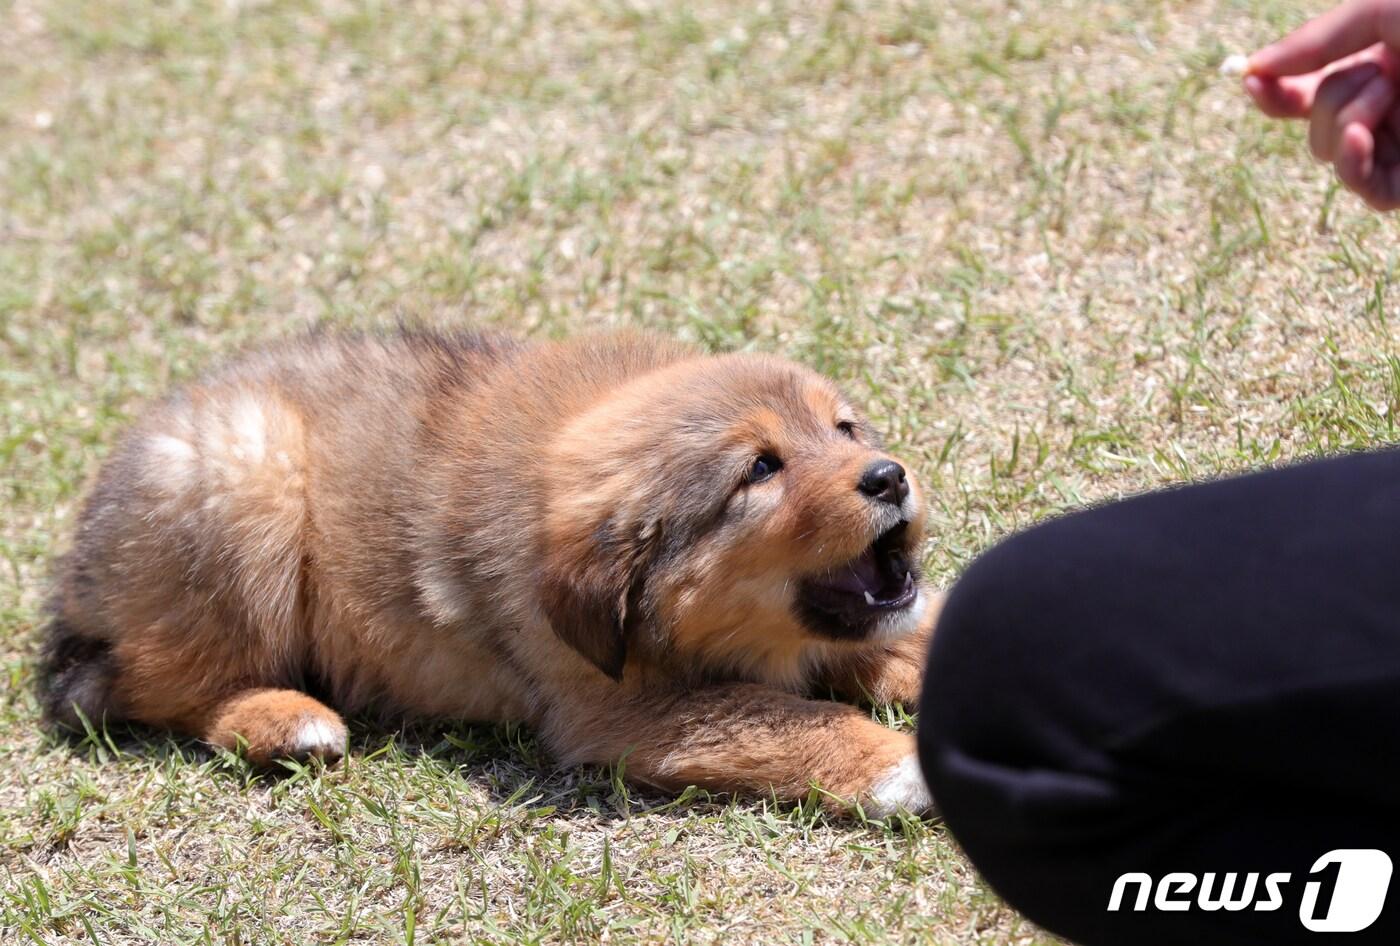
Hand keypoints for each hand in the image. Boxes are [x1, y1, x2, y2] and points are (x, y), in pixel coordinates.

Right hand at [1244, 0, 1399, 208]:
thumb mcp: (1380, 13)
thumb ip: (1317, 40)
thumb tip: (1252, 69)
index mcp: (1384, 67)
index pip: (1310, 93)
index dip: (1276, 92)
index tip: (1252, 81)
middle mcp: (1388, 110)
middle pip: (1314, 123)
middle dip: (1330, 99)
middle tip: (1381, 72)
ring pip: (1332, 153)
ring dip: (1351, 118)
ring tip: (1397, 90)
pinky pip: (1367, 190)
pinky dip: (1352, 165)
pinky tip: (1360, 137)